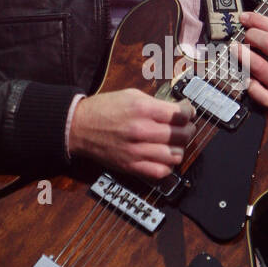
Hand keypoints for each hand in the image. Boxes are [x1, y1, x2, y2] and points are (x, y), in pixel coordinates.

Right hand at [68, 88, 196, 180]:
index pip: (180, 115)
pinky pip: (160, 172)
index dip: (189, 113)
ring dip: (180, 149)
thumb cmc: (103, 109)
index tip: (188, 113)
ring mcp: (136, 151)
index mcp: (142, 109)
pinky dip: (167, 166)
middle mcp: (141, 130)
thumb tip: (178, 109)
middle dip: (188, 130)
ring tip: (175, 143)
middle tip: (185, 128)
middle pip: (181, 135)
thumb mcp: (131, 95)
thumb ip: (156, 103)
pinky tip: (164, 157)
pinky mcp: (131, 166)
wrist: (78, 126)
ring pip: (175, 156)